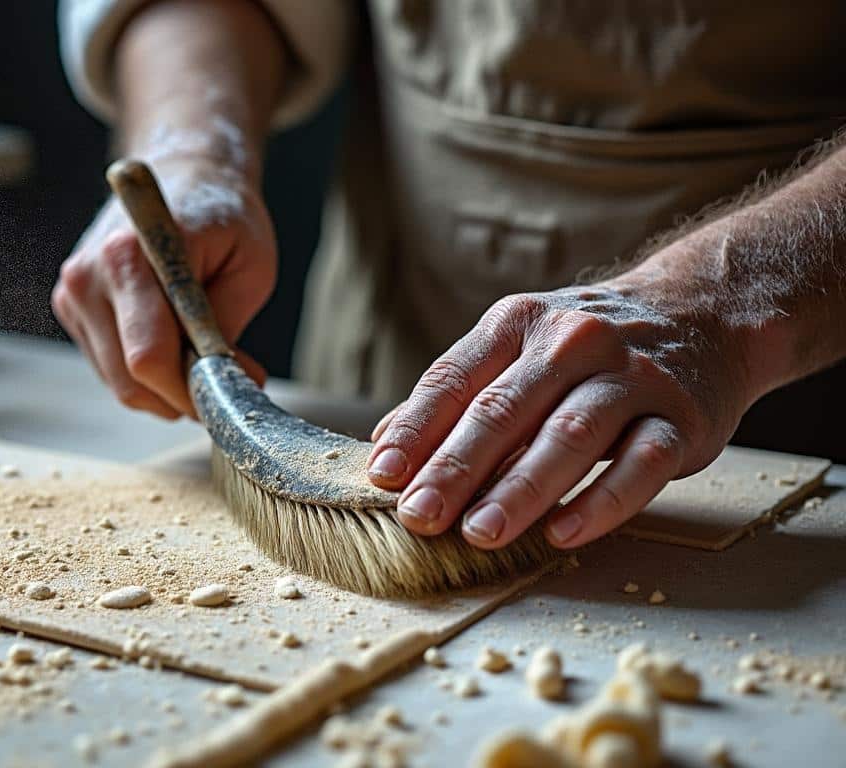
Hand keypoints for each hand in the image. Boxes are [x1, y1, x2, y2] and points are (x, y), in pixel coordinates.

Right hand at [52, 155, 275, 417]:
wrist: (183, 173)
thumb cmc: (223, 217)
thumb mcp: (250, 267)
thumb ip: (227, 329)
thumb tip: (224, 385)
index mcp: (130, 254)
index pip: (149, 356)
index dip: (191, 390)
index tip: (229, 390)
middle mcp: (89, 274)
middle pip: (129, 380)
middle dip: (180, 396)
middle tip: (221, 382)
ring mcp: (73, 291)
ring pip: (118, 382)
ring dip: (163, 387)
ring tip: (199, 354)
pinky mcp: (69, 306)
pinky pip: (109, 367)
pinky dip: (143, 371)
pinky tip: (170, 338)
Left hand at [366, 276, 755, 548]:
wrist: (703, 312)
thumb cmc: (587, 347)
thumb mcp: (517, 346)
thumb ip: (455, 393)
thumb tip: (382, 446)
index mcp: (518, 325)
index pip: (453, 380)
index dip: (415, 431)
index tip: (384, 477)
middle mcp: (572, 344)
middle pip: (503, 411)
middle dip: (455, 469)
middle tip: (420, 516)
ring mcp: (631, 380)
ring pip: (567, 436)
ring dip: (519, 489)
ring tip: (479, 532)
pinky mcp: (682, 419)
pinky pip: (640, 465)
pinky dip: (601, 502)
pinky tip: (562, 532)